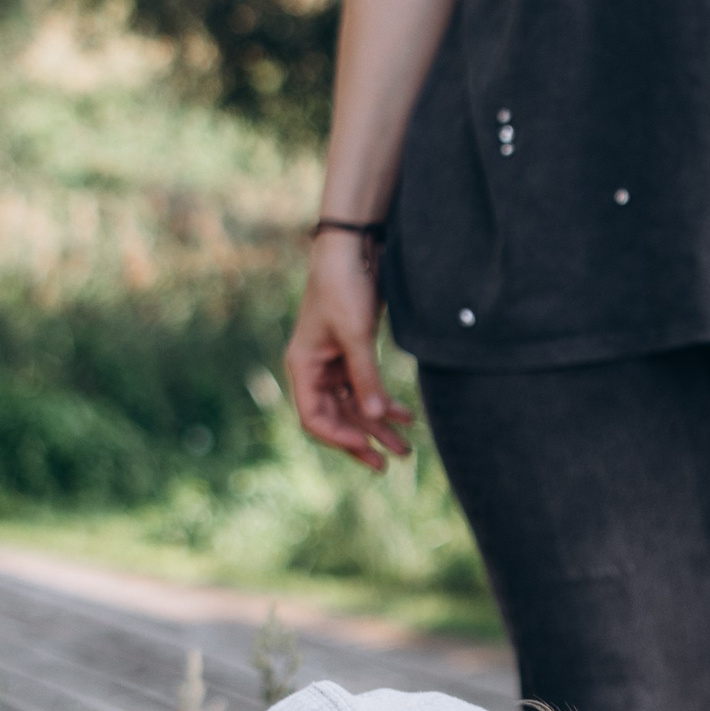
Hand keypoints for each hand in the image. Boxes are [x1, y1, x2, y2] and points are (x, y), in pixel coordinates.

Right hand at [285, 237, 412, 471]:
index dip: (340, 438)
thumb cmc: (344, 287)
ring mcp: (334, 362)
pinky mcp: (353, 352)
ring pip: (356, 406)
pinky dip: (385, 401)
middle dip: (365, 439)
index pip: (315, 418)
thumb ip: (366, 378)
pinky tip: (406, 415)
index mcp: (303, 367)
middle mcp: (315, 369)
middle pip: (337, 417)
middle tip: (391, 462)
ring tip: (407, 447)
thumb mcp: (356, 335)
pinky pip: (367, 388)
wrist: (353, 248)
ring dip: (379, 425)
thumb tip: (375, 418)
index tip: (368, 450)